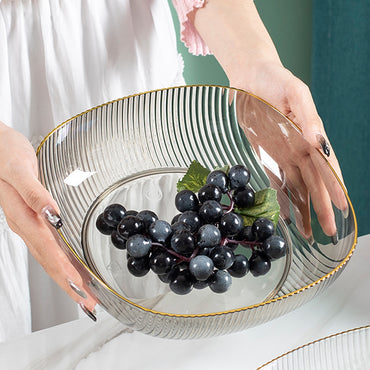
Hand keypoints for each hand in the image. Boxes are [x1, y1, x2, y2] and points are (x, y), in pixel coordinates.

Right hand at [0, 122, 96, 313]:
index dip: (66, 274)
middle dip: (70, 284)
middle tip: (88, 304)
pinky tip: (71, 265)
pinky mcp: (33, 217)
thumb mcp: (19, 170)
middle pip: (50, 262)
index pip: (49, 253)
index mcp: (23, 218)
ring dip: (67, 276)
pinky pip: (48, 245)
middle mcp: (26, 225)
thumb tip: (54, 215)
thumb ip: (36, 194)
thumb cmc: (4, 153)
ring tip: (84, 293)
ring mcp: (29, 223)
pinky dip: (61, 259)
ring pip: (49, 257)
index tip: (81, 292)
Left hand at [233, 85, 347, 238]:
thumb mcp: (296, 92)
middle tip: (328, 230)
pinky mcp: (267, 155)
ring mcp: (284, 154)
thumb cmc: (276, 80)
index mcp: (310, 135)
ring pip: (297, 187)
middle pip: (314, 182)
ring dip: (303, 208)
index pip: (326, 165)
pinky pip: (276, 180)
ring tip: (307, 232)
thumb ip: (307, 116)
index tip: (343, 206)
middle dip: (322, 206)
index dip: (335, 186)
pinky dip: (281, 198)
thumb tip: (317, 140)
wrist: (251, 77)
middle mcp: (299, 149)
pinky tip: (285, 215)